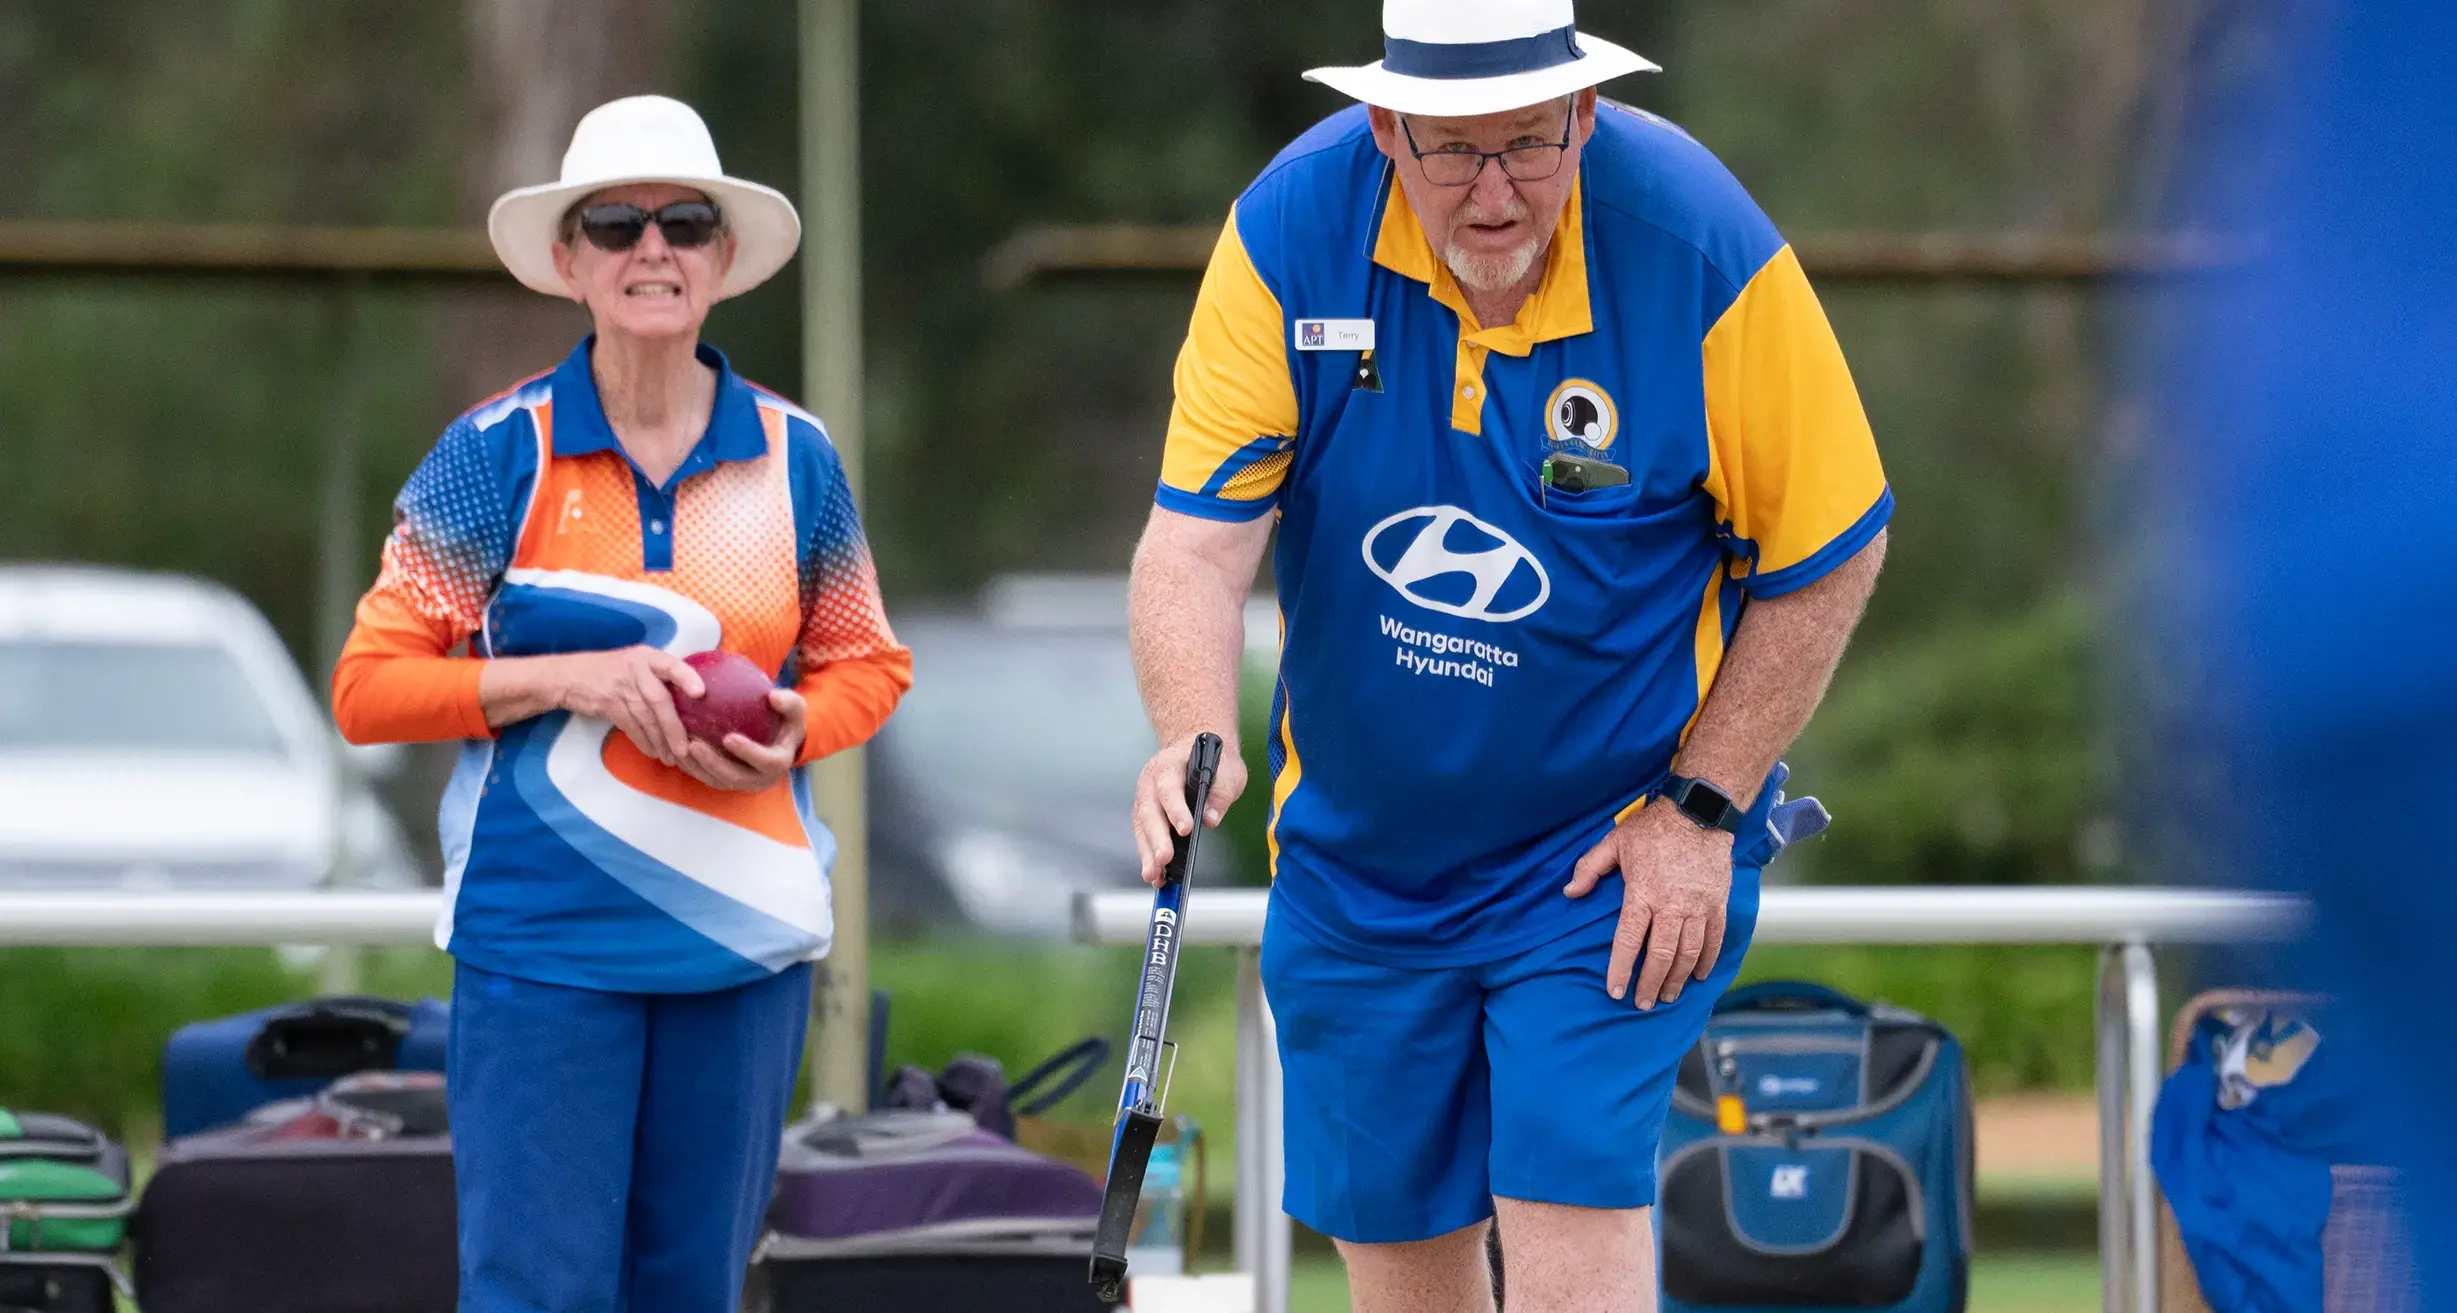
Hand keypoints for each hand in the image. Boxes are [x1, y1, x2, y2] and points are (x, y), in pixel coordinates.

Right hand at [551, 646, 704, 766]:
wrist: (570, 675)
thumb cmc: (615, 670)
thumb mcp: (638, 661)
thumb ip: (662, 673)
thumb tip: (697, 694)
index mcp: (647, 657)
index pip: (671, 664)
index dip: (686, 677)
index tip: (701, 693)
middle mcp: (636, 670)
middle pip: (659, 701)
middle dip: (674, 728)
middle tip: (685, 750)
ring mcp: (621, 688)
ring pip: (645, 719)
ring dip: (660, 742)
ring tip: (672, 758)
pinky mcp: (608, 705)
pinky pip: (630, 727)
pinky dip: (643, 742)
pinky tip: (653, 752)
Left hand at [677, 688, 809, 791]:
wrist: (779, 741)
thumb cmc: (785, 721)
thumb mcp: (794, 709)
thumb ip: (788, 702)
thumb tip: (773, 696)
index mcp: (778, 763)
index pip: (765, 761)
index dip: (747, 752)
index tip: (728, 737)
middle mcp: (760, 779)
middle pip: (734, 777)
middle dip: (713, 763)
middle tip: (694, 745)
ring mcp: (742, 783)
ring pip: (716, 780)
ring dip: (697, 767)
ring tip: (680, 747)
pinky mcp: (726, 782)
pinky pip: (706, 777)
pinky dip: (692, 766)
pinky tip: (677, 749)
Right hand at [1132, 733, 1248, 885]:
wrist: (1194, 747)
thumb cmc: (1213, 760)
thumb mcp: (1227, 770)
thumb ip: (1220, 792)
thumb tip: (1210, 819)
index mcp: (1170, 766)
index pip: (1170, 789)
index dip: (1176, 810)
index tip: (1186, 830)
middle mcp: (1151, 783)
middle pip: (1150, 812)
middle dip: (1156, 839)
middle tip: (1164, 860)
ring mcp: (1145, 799)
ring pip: (1142, 828)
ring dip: (1147, 853)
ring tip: (1154, 876)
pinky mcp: (1145, 815)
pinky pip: (1144, 837)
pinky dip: (1148, 856)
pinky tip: (1156, 876)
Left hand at [1565, 801, 1734, 1008]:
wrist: (1699, 812)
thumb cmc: (1654, 828)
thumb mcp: (1614, 842)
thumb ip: (1589, 868)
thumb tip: (1569, 893)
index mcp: (1642, 894)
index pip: (1628, 940)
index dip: (1620, 969)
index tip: (1615, 991)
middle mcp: (1672, 906)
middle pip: (1660, 956)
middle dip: (1650, 984)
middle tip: (1643, 1003)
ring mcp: (1698, 907)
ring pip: (1688, 954)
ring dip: (1677, 979)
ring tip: (1667, 995)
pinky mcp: (1718, 904)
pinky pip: (1714, 940)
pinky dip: (1706, 961)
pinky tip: (1698, 975)